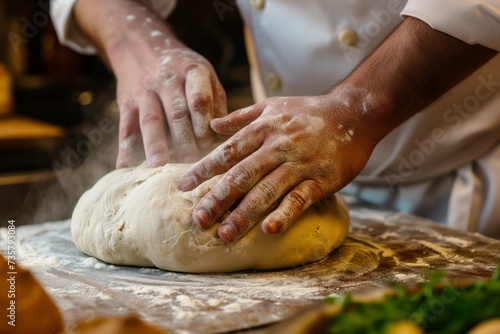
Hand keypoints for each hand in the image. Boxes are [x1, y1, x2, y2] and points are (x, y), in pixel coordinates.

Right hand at [115, 44, 226, 167]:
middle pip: (176, 114)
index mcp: (192, 72)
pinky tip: (124, 167)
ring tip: (160, 167)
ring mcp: (144, 91)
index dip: (203, 125)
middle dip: (185, 141)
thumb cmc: (182, 69)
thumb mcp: (205, 74)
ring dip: (155, 145)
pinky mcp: (126, 102)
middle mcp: (167, 80)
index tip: (209, 147)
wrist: (140, 44)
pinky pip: (126, 126)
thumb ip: (216, 103)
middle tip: (192, 166)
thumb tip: (224, 136)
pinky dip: (124, 148)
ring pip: (151, 120)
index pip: (199, 100)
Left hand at [181, 92, 374, 242]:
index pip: (228, 151)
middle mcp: (279, 146)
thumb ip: (241, 116)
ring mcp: (301, 164)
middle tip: (198, 219)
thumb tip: (212, 124)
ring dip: (244, 214)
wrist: (354, 114)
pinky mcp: (322, 179)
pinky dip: (284, 214)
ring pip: (267, 191)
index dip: (204, 169)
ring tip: (224, 235)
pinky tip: (268, 230)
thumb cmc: (309, 111)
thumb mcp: (272, 106)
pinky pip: (300, 199)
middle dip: (217, 198)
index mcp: (264, 128)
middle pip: (242, 175)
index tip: (183, 186)